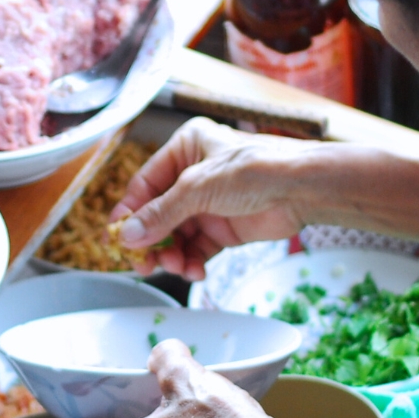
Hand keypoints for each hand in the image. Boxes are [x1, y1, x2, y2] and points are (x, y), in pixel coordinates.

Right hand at [112, 118, 309, 278]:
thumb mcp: (198, 188)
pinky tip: (193, 269)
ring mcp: (208, 203)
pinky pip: (196, 249)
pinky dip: (190, 261)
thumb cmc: (257, 169)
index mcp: (185, 148)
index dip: (129, 212)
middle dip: (149, 239)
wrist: (303, 190)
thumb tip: (127, 235)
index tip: (115, 237)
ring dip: (170, 254)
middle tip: (141, 262)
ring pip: (175, 234)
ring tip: (174, 266)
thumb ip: (161, 214)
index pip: (145, 184)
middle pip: (157, 213)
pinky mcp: (224, 228)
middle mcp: (193, 175)